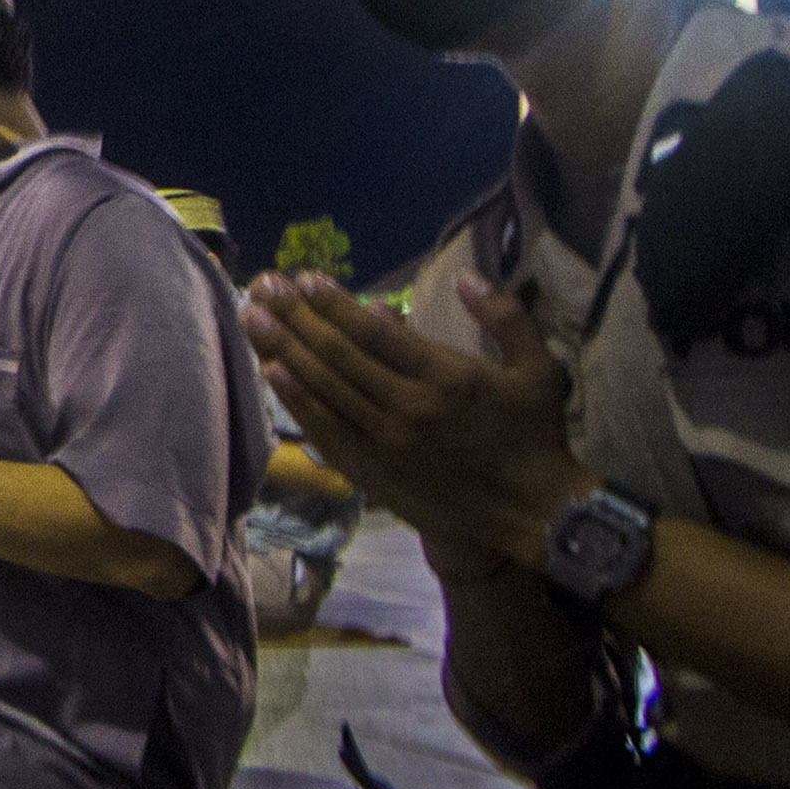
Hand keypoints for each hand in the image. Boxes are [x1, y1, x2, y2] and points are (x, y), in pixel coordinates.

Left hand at [240, 271, 587, 564]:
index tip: (305, 277)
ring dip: (283, 352)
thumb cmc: (535, 434)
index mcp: (446, 376)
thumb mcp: (538, 367)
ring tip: (251, 319)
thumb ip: (504, 316)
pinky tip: (271, 375)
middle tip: (261, 287)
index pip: (376, 332)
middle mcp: (407, 407)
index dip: (335, 303)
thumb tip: (464, 276)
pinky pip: (327, 432)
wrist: (531, 512)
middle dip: (295, 317)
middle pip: (338, 356)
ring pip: (324, 391)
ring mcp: (386, 443)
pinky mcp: (374, 473)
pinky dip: (298, 403)